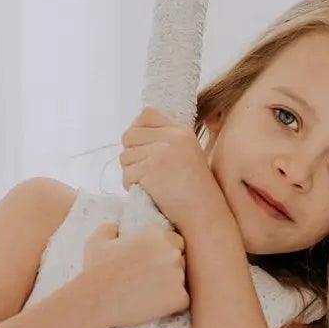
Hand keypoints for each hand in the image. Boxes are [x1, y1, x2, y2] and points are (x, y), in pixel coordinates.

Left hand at [119, 106, 225, 235]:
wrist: (204, 213)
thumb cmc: (195, 190)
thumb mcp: (188, 153)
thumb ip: (167, 140)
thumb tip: (134, 136)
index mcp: (181, 131)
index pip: (146, 114)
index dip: (137, 129)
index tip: (140, 146)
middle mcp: (171, 137)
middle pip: (129, 136)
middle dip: (131, 155)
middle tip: (144, 172)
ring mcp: (160, 152)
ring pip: (124, 157)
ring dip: (131, 173)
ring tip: (150, 184)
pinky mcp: (149, 170)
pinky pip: (126, 175)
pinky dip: (131, 186)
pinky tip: (148, 193)